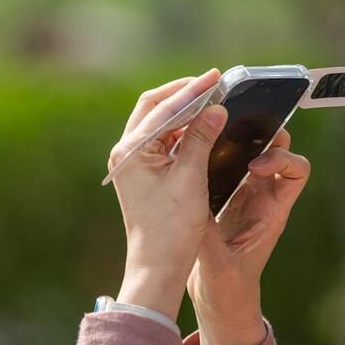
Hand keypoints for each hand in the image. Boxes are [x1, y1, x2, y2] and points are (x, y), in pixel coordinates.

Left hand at [108, 69, 227, 321]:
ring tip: (212, 100)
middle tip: (213, 83)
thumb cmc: (171, 227)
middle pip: (155, 107)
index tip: (215, 78)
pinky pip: (164, 139)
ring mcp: (134, 162)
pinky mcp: (145, 172)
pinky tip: (204, 125)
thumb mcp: (190, 178)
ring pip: (160, 122)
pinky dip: (183, 129)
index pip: (163, 108)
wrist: (158, 266)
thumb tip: (217, 109)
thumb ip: (201, 138)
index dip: (192, 91)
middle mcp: (127, 152)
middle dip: (184, 94)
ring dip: (185, 110)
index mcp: (131, 151)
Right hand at [187, 129, 310, 344]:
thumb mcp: (217, 265)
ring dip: (237, 140)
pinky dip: (216, 152)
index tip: (253, 166)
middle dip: (262, 136)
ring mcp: (245, 194)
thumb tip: (192, 204)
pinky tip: (195, 152)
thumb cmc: (229, 288)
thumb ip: (207, 236)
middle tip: (234, 135)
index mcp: (273, 211)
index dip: (281, 159)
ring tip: (212, 135)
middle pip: (278, 150)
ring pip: (252, 152)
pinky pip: (226, 163)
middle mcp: (263, 197)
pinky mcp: (224, 195)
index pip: (298, 171)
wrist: (220, 300)